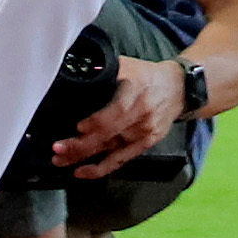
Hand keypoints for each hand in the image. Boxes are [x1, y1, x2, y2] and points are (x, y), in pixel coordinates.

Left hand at [52, 53, 188, 175]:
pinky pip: (120, 160)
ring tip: (60, 159)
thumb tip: (74, 71)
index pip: (117, 111)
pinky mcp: (145, 144)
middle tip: (58, 148)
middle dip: (81, 144)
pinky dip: (100, 168)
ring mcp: (144, 132)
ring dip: (83, 157)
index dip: (97, 122)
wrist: (179, 89)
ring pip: (110, 149)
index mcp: (137, 90)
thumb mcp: (126, 65)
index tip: (78, 126)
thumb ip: (102, 69)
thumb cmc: (147, 76)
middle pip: (109, 134)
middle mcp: (141, 114)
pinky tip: (82, 172)